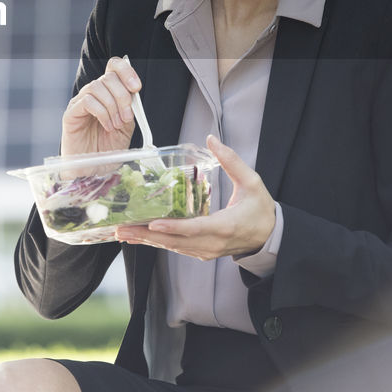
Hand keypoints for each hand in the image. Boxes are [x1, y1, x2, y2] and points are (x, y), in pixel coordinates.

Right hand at [60, 56, 140, 156]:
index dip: (126, 71)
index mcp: (107, 93)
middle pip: (108, 77)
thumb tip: (134, 94)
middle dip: (122, 96)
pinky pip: (87, 101)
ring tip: (116, 124)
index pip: (113, 67)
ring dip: (112, 106)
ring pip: (97, 87)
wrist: (93, 169)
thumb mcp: (126, 126)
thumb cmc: (108, 149)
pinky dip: (102, 112)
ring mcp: (80, 102)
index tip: (136, 87)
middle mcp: (93, 94)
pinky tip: (106, 125)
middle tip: (127, 116)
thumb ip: (130, 109)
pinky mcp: (71, 113)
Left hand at [115, 134, 275, 259]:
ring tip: (122, 232)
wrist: (269, 235)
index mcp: (225, 226)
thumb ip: (232, 161)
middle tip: (121, 228)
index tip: (153, 224)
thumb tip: (212, 139)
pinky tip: (139, 237)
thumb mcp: (252, 182)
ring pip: (172, 247)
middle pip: (176, 241)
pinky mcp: (202, 252)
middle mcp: (212, 243)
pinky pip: (176, 248)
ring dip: (146, 241)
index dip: (173, 227)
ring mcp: (206, 250)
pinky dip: (157, 243)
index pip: (195, 229)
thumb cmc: (261, 209)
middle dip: (147, 235)